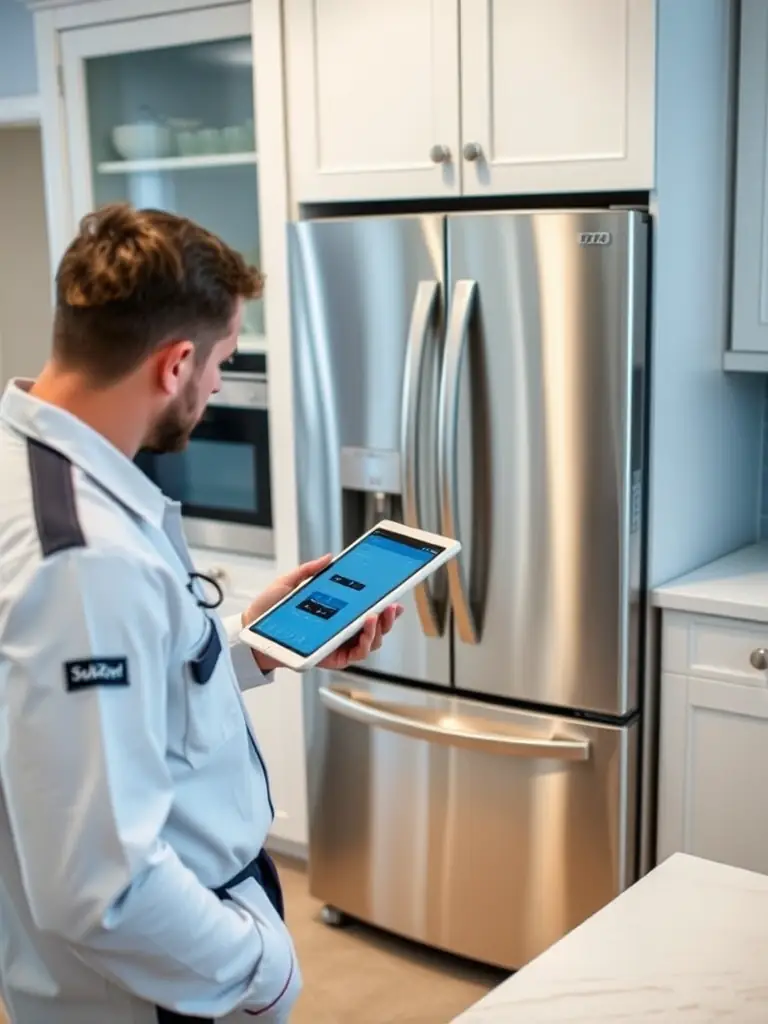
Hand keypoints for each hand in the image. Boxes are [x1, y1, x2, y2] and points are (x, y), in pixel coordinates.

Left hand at [242, 555, 403, 672]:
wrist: (252, 630)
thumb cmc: (269, 610)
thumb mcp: (289, 582)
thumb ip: (310, 569)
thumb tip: (328, 557)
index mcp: (336, 614)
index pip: (366, 610)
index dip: (384, 605)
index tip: (394, 594)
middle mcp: (341, 631)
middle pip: (375, 628)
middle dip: (389, 617)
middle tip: (392, 604)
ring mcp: (338, 646)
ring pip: (371, 642)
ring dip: (380, 628)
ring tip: (377, 613)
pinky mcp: (332, 658)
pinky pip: (356, 654)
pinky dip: (366, 641)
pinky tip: (366, 625)